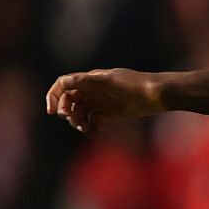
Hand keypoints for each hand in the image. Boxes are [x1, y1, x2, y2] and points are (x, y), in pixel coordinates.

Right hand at [45, 69, 165, 132]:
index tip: (52, 112)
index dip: (54, 96)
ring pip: (81, 112)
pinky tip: (97, 130)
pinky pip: (94, 120)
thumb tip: (64, 82)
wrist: (156, 94)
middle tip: (74, 121)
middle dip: (68, 112)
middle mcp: (92, 89)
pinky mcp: (111, 112)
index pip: (63, 85)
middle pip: (69, 101)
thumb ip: (86, 81)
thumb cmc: (133, 84)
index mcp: (89, 79)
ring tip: (85, 128)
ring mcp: (101, 100)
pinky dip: (92, 125)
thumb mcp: (108, 81)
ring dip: (79, 121)